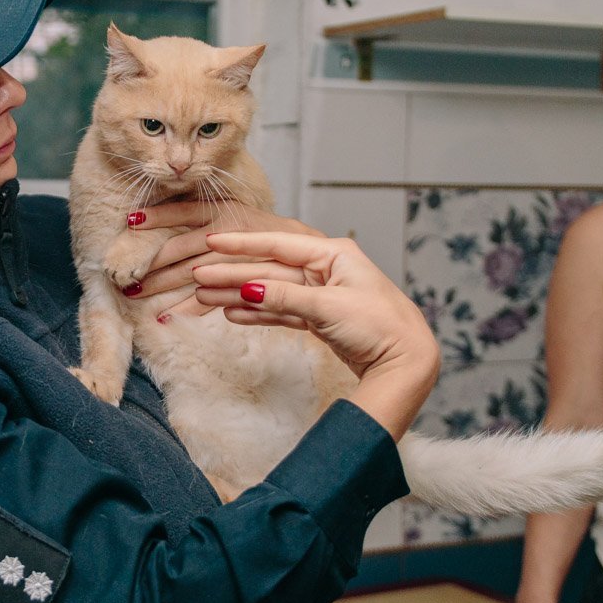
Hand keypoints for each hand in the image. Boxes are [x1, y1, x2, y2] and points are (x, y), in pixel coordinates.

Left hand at [128, 201, 322, 316]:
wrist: (303, 249)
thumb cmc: (259, 230)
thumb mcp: (234, 212)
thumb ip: (203, 215)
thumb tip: (156, 222)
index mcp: (224, 210)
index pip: (184, 210)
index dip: (158, 216)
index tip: (131, 221)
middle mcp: (228, 231)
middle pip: (180, 246)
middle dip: (150, 262)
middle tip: (123, 274)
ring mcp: (236, 258)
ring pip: (191, 272)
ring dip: (160, 286)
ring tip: (134, 294)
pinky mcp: (243, 282)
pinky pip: (211, 298)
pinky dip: (186, 309)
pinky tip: (164, 317)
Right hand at [194, 232, 439, 439]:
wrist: (405, 361)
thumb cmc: (379, 326)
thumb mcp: (329, 308)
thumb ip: (286, 296)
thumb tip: (249, 289)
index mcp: (334, 254)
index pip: (279, 244)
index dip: (243, 245)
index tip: (212, 241)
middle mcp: (326, 269)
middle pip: (269, 270)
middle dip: (232, 274)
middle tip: (198, 278)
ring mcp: (321, 294)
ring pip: (270, 291)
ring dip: (238, 295)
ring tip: (204, 298)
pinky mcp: (318, 317)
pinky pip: (280, 311)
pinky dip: (257, 313)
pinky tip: (231, 313)